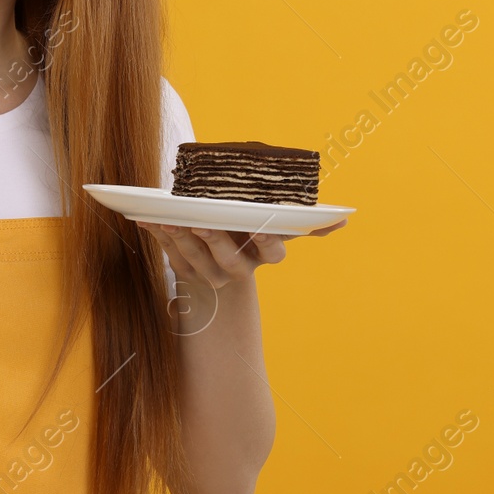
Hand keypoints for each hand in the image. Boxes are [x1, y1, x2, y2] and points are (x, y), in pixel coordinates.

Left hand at [136, 218, 345, 288]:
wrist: (221, 267)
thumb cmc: (251, 234)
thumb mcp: (277, 227)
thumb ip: (306, 224)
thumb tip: (346, 220)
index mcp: (263, 255)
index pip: (272, 252)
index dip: (266, 241)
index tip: (261, 227)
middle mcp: (239, 270)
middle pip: (230, 260)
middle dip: (216, 241)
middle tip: (203, 224)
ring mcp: (211, 274)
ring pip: (196, 260)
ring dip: (181, 240)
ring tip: (169, 219)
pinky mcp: (185, 272)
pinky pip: (171, 256)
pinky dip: (159, 237)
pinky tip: (148, 219)